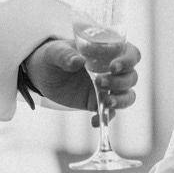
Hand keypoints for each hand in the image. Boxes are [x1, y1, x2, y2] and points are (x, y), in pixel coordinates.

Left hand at [24, 38, 140, 126]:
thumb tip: (78, 61)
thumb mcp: (55, 52)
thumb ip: (65, 55)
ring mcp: (107, 88)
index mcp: (107, 51)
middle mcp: (112, 70)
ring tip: (106, 103)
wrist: (42, 74)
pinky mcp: (98, 103)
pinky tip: (94, 121)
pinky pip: (110, 113)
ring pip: (128, 95)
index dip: (128, 60)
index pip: (131, 53)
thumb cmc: (53, 56)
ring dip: (121, 100)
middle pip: (131, 76)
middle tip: (99, 82)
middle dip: (120, 81)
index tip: (113, 66)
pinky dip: (106, 118)